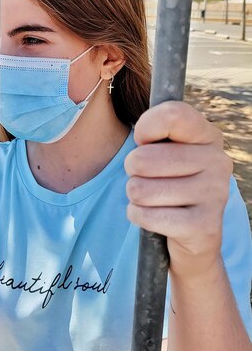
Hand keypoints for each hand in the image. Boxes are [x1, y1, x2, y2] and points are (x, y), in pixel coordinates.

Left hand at [124, 101, 232, 278]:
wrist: (193, 234)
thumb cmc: (168, 179)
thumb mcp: (164, 147)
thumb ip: (154, 128)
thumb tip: (142, 136)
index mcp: (208, 135)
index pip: (172, 115)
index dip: (145, 128)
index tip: (144, 142)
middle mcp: (218, 161)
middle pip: (142, 159)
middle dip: (132, 171)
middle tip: (148, 178)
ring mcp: (215, 194)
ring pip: (139, 190)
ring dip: (136, 197)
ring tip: (154, 198)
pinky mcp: (204, 226)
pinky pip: (145, 215)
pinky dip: (139, 216)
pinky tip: (155, 216)